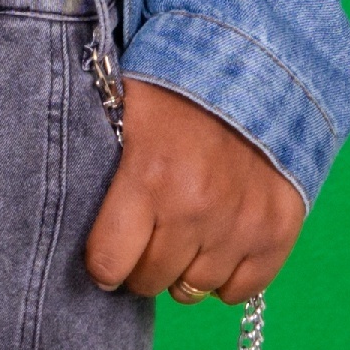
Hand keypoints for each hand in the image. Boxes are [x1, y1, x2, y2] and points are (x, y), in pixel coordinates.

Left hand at [84, 80, 304, 304]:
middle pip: (150, 281)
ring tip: (187, 235)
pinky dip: (229, 275)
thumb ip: (103, 168)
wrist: (258, 59)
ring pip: (194, 290)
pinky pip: (242, 289)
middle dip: (141, 265)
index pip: (108, 264)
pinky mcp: (279, 229)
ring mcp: (241, 223)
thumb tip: (70, 215)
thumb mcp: (123, 111)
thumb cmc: (177, 86)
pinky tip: (221, 243)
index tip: (107, 254)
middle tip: (148, 237)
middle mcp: (195, 208)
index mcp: (148, 177)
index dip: (103, 263)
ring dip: (185, 269)